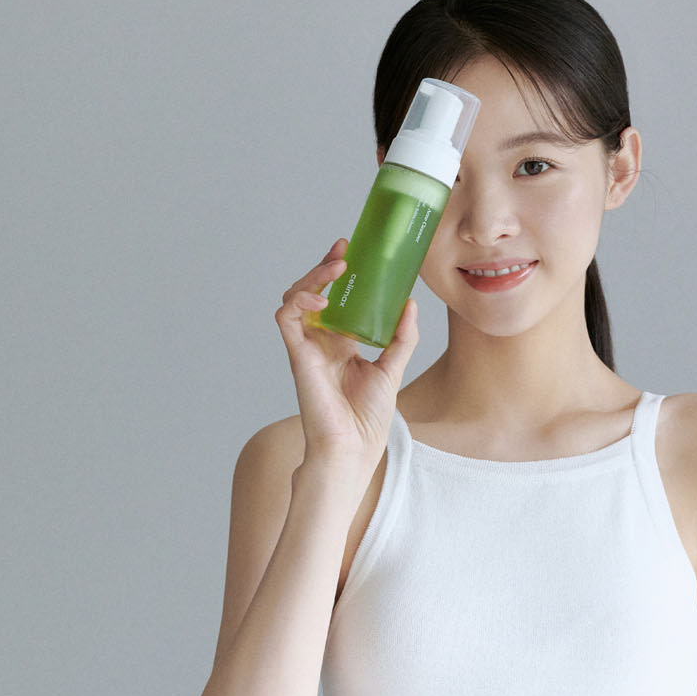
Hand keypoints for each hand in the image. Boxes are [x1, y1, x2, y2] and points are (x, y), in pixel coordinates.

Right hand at [274, 239, 419, 480]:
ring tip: (335, 268)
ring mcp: (306, 347)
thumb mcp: (393, 367)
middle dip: (323, 266)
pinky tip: (321, 299)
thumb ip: (402, 336)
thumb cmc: (369, 417)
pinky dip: (299, 302)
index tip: (351, 250)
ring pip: (294, 299)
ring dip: (311, 277)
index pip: (333, 297)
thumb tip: (410, 303)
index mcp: (340, 342)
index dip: (336, 272)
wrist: (355, 446)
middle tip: (343, 249)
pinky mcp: (297, 355)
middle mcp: (320, 341)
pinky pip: (286, 318)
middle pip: (311, 292)